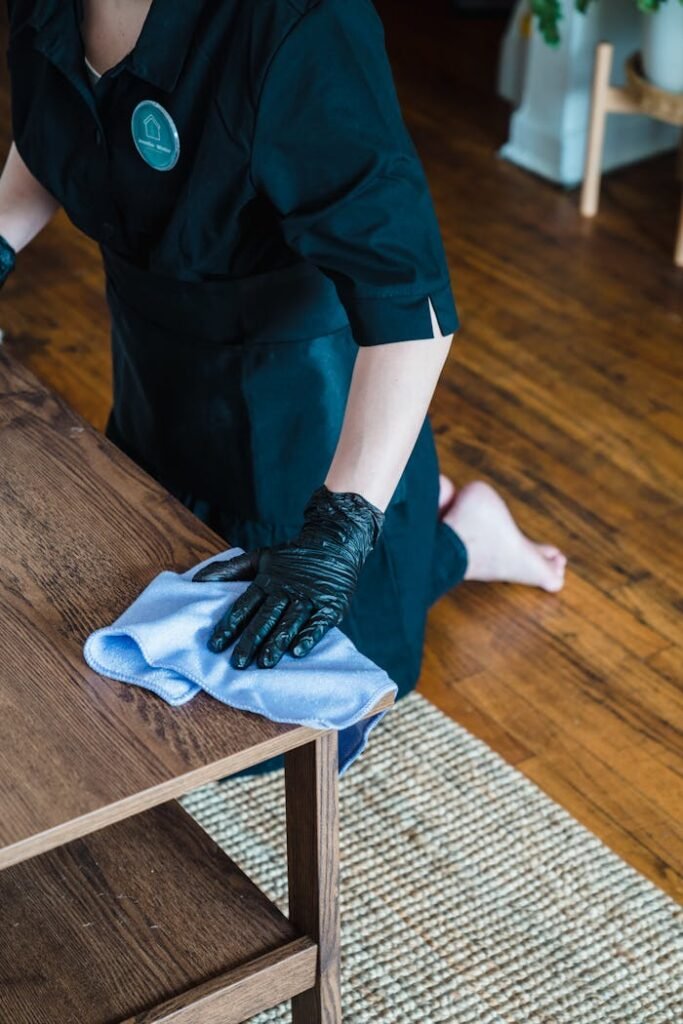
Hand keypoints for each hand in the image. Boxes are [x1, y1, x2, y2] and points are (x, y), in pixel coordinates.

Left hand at [192, 484, 384, 668]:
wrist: (334, 543)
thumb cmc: (293, 557)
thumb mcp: (260, 557)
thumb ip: (229, 570)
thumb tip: (196, 580)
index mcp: (267, 581)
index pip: (244, 605)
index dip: (229, 625)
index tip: (215, 644)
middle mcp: (286, 591)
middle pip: (265, 618)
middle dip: (250, 640)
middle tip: (237, 662)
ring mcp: (308, 598)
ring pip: (289, 622)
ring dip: (276, 642)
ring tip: (265, 663)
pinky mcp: (329, 606)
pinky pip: (318, 623)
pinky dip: (308, 636)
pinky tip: (298, 651)